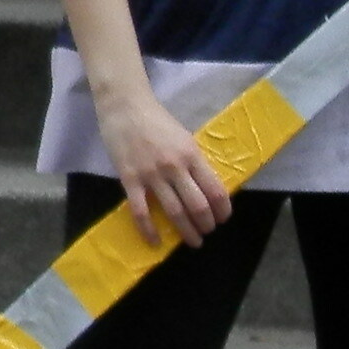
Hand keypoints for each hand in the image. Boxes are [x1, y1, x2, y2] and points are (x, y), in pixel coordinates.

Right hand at [90, 80, 228, 244]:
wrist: (125, 107)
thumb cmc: (156, 121)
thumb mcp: (184, 138)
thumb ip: (193, 162)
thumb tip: (204, 187)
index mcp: (192, 155)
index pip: (215, 190)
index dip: (223, 210)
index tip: (222, 219)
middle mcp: (175, 167)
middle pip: (198, 205)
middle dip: (206, 225)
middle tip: (206, 233)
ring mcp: (151, 174)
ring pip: (174, 212)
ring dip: (186, 231)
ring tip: (192, 241)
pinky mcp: (129, 179)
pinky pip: (141, 211)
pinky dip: (149, 230)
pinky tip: (155, 242)